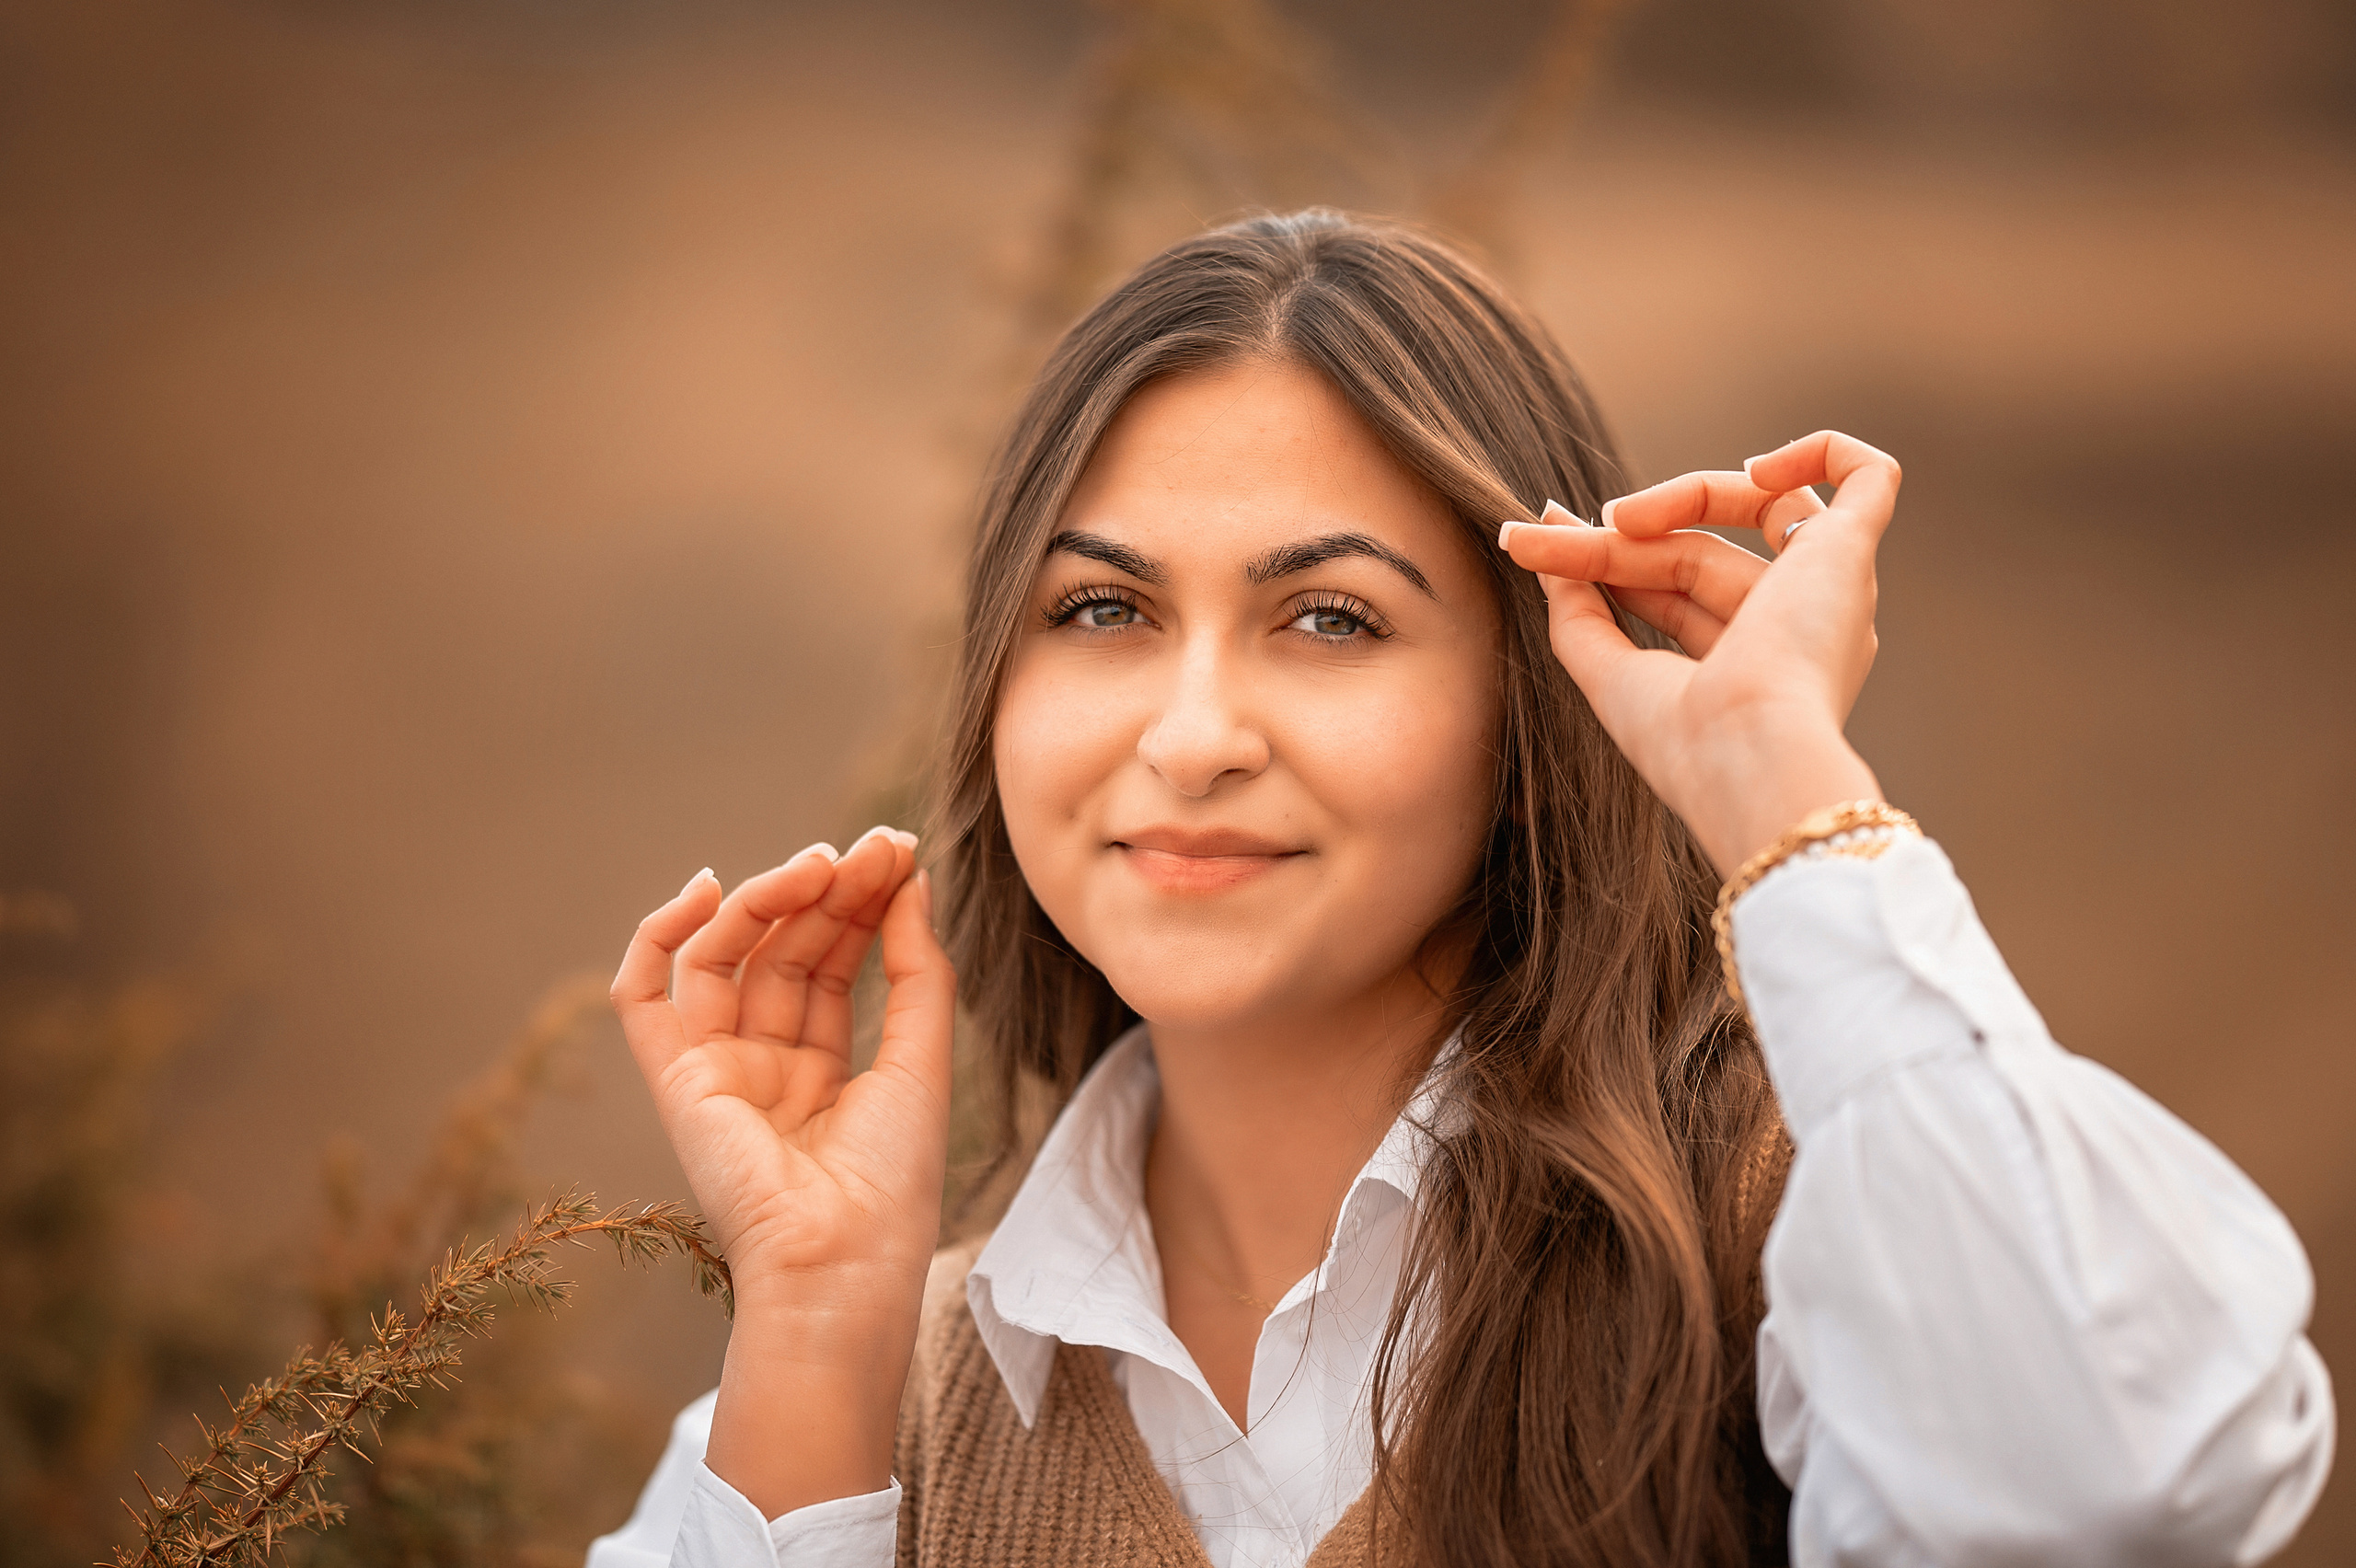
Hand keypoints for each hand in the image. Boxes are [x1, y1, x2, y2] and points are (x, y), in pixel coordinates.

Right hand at [609, 826, 954, 1513]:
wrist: (841, 1265)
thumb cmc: (891, 1186)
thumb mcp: (922, 1060)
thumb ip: (916, 968)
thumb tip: (913, 879)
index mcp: (823, 1076)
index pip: (836, 963)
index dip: (864, 903)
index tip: (901, 852)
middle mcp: (765, 1068)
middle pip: (787, 951)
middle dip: (829, 891)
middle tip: (872, 849)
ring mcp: (716, 1071)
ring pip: (729, 957)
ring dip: (771, 898)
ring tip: (823, 863)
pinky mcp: (674, 1079)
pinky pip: (644, 994)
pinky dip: (662, 934)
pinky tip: (710, 887)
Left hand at [1498, 430, 1898, 875]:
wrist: (1747, 754)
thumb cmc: (1686, 741)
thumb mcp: (1610, 674)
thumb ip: (1578, 611)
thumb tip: (1548, 539)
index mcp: (1754, 665)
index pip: (1676, 587)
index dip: (1610, 555)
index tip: (1539, 536)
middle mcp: (1800, 628)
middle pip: (1703, 551)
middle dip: (1619, 539)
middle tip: (1551, 532)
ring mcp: (1832, 590)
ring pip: (1757, 509)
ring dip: (1680, 497)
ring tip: (1616, 518)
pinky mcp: (1852, 554)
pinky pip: (1867, 478)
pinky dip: (1818, 452)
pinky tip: (1758, 465)